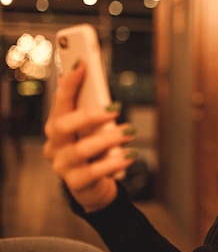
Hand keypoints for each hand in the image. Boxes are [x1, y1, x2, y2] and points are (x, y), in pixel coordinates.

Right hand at [43, 62, 136, 211]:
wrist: (93, 186)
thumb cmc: (93, 151)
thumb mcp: (91, 129)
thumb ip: (87, 106)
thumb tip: (82, 75)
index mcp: (57, 127)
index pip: (60, 102)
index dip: (70, 84)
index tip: (83, 65)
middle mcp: (55, 145)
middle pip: (63, 126)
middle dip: (89, 114)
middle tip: (116, 109)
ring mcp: (63, 166)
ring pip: (81, 149)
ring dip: (108, 138)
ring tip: (129, 131)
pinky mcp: (76, 183)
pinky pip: (94, 172)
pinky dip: (114, 162)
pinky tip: (129, 155)